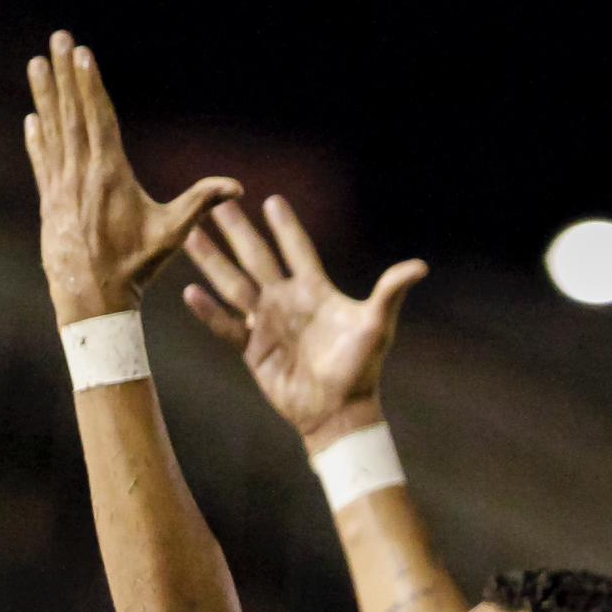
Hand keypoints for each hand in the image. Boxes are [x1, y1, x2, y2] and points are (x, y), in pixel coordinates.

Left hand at [25, 31, 238, 326]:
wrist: (94, 299)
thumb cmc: (136, 266)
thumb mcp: (172, 234)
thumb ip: (201, 203)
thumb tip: (237, 186)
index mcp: (110, 174)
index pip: (99, 118)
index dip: (90, 83)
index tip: (82, 52)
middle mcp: (80, 174)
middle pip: (72, 114)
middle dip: (64, 75)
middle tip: (56, 39)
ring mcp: (61, 187)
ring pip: (52, 131)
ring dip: (45, 96)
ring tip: (36, 64)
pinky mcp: (49, 204)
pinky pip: (42, 162)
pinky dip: (37, 139)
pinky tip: (31, 118)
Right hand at [182, 196, 426, 442]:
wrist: (339, 411)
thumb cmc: (361, 368)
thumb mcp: (378, 326)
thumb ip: (390, 292)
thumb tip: (420, 266)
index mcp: (315, 290)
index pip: (298, 250)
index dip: (286, 227)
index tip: (272, 200)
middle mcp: (287, 301)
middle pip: (258, 258)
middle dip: (239, 231)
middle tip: (220, 202)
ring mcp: (268, 324)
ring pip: (235, 284)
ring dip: (213, 261)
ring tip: (191, 235)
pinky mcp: (254, 350)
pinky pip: (227, 327)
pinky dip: (209, 312)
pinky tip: (190, 292)